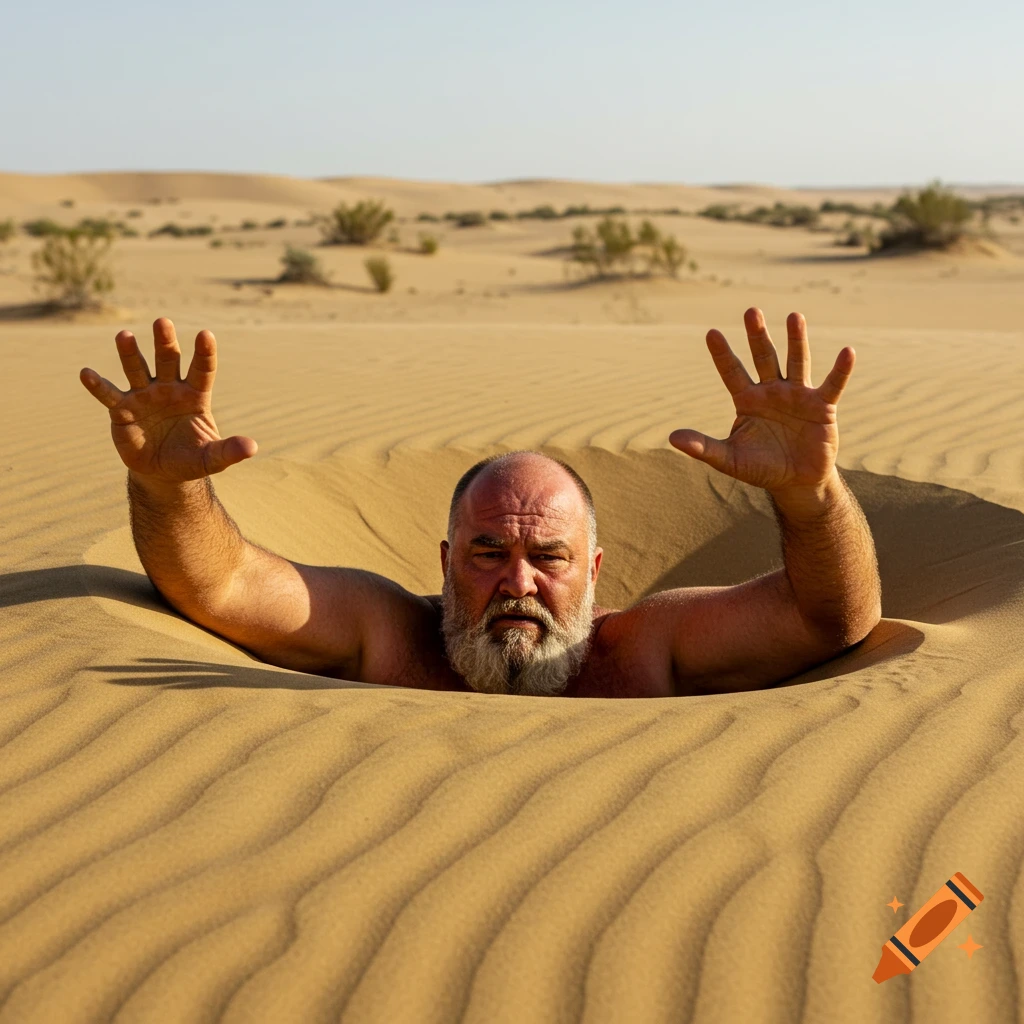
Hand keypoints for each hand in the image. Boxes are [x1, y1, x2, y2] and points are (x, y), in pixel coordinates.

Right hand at [80, 318, 256, 481]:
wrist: (163, 472)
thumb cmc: (191, 458)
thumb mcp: (212, 458)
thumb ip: (229, 450)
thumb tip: (252, 448)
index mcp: (195, 395)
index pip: (202, 370)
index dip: (205, 353)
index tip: (207, 334)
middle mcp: (169, 388)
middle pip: (168, 360)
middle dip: (166, 342)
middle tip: (163, 322)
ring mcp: (144, 396)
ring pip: (137, 369)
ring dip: (130, 353)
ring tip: (124, 335)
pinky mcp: (122, 409)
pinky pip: (109, 395)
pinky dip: (98, 385)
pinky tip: (86, 373)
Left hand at [669, 308, 853, 493]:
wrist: (795, 482)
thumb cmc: (760, 467)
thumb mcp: (729, 459)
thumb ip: (703, 447)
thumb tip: (672, 437)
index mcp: (747, 400)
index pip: (732, 372)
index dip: (722, 354)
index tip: (711, 333)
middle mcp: (772, 390)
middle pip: (764, 357)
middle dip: (757, 336)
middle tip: (751, 311)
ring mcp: (798, 395)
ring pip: (797, 362)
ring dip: (796, 340)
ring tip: (794, 317)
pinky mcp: (823, 406)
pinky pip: (833, 384)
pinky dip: (840, 370)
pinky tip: (848, 352)